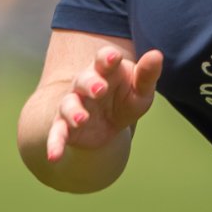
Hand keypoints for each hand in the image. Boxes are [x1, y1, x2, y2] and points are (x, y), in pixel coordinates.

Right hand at [44, 46, 163, 161]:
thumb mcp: (140, 91)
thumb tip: (157, 55)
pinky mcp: (65, 126)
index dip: (107, 58)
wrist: (109, 124)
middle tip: (100, 90)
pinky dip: (54, 143)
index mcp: (105, 71)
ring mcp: (73, 104)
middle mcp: (85, 85)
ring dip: (74, 111)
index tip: (114, 57)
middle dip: (90, 84)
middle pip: (84, 80)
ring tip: (82, 119)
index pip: (103, 59)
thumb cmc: (126, 100)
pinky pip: (57, 133)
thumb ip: (147, 75)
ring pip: (68, 105)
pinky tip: (54, 157)